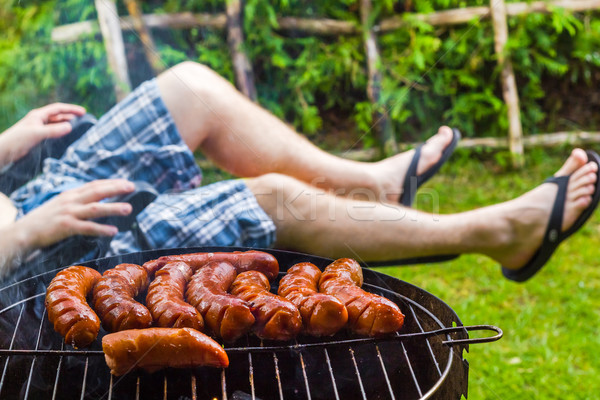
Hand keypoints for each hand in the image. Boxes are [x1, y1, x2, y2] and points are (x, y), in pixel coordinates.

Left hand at [0, 103, 85, 165]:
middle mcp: (39, 120)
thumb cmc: (18, 139)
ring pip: (56, 124)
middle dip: (71, 116)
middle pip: (58, 115)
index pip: (58, 108)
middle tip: (84, 119)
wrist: (5, 150)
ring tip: (78, 127)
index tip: (83, 112)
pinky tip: (66, 137)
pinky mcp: (38, 137)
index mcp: (39, 115)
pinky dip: (61, 132)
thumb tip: (70, 127)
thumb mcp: (37, 133)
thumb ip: (53, 130)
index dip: (71, 109)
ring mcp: (39, 128)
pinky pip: (53, 132)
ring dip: (66, 124)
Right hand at [15, 179, 134, 249]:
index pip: (94, 185)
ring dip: (113, 208)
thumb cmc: (44, 220)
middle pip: (97, 191)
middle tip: (132, 187)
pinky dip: (101, 229)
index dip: (111, 183)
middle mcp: (71, 201)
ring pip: (95, 208)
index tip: (126, 182)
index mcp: (70, 195)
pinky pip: (87, 227)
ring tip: (129, 208)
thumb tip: (96, 202)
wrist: (24, 231)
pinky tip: (113, 231)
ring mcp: (68, 213)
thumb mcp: (60, 205)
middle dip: (116, 188)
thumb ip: (76, 202)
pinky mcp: (66, 227)